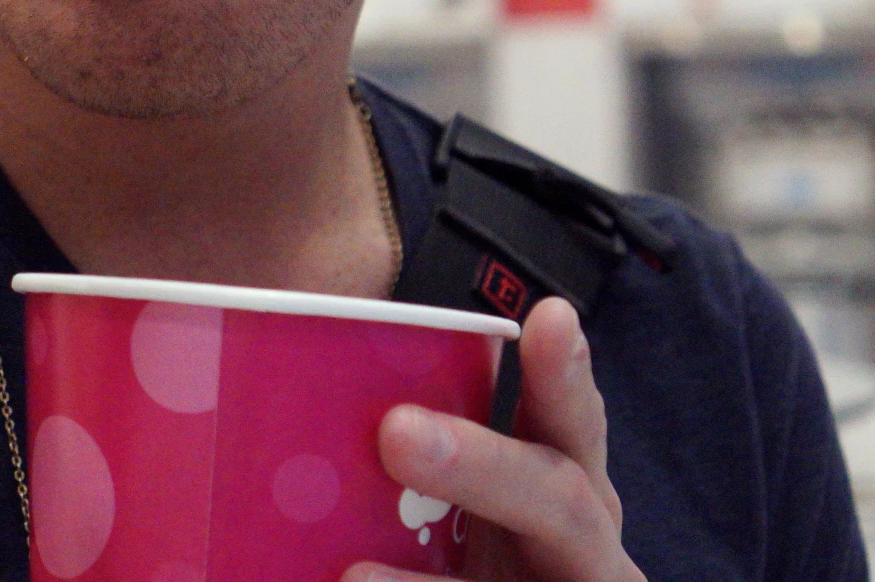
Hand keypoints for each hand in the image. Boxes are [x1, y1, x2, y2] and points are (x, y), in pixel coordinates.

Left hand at [348, 299, 644, 581]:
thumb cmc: (478, 558)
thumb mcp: (474, 507)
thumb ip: (424, 462)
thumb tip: (289, 414)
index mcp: (566, 496)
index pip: (570, 427)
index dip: (564, 377)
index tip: (552, 318)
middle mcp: (585, 553)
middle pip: (561, 503)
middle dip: (484, 465)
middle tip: (396, 431)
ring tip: (351, 575)